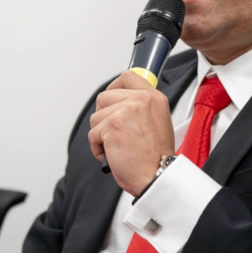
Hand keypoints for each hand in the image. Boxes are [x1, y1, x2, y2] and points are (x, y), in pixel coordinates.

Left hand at [89, 70, 174, 195]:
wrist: (157, 175)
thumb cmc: (156, 156)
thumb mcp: (159, 121)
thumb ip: (142, 107)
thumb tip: (120, 101)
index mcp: (154, 97)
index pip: (128, 77)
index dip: (115, 87)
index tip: (113, 100)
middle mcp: (141, 99)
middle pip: (104, 97)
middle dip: (104, 117)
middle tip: (116, 133)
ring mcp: (125, 111)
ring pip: (96, 116)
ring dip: (101, 134)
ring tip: (117, 146)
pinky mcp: (111, 126)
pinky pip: (92, 134)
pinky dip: (98, 148)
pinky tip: (113, 155)